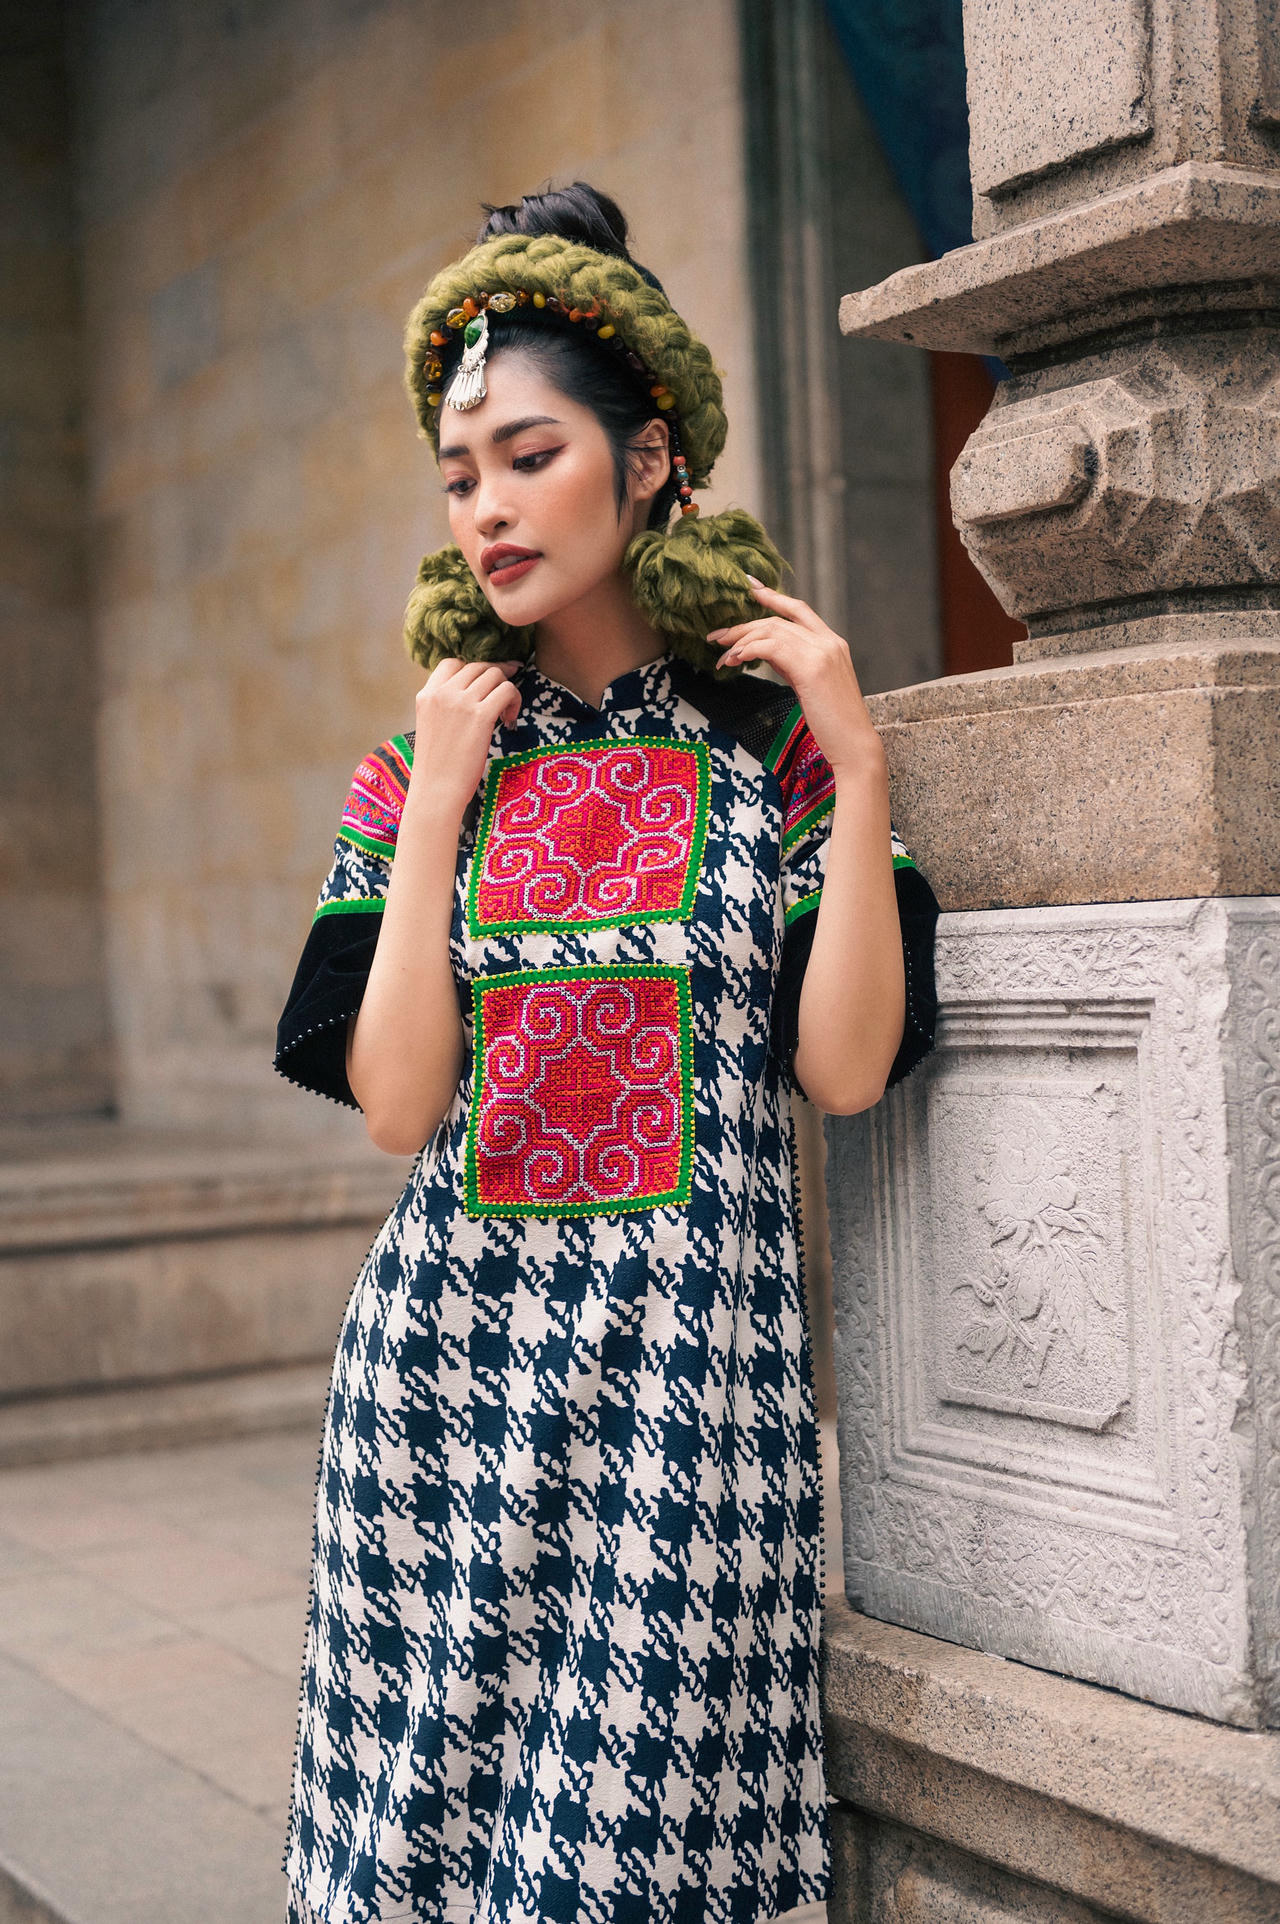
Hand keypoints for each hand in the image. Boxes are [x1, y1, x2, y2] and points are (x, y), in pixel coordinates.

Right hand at [409, 657, 522, 818]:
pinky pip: (507, 691)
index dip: (475, 670)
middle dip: (496, 677)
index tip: (489, 681)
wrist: (435, 791)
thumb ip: (445, 706)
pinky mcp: (480, 715)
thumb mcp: (432, 727)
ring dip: (507, 690)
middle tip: (506, 695)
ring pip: (495, 675)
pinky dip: (515, 701)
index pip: (453, 663)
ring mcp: (461, 702)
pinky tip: (510, 721)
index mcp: (426, 695)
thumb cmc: (437, 768)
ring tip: (506, 714)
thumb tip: (473, 694)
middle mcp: (442, 693)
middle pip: (478, 666)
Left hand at [707, 578, 884, 782]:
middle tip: (717, 636)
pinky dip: (748, 650)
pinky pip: (771, 647)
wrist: (855, 748)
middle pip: (778, 620)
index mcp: (833, 643)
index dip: (773, 596)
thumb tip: (766, 652)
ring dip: (741, 641)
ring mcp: (822, 652)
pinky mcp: (812, 667)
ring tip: (722, 656)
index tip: (750, 587)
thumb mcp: (813, 686)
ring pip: (772, 631)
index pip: (799, 609)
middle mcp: (829, 642)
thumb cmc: (834, 725)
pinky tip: (735, 661)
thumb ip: (793, 664)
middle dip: (744, 626)